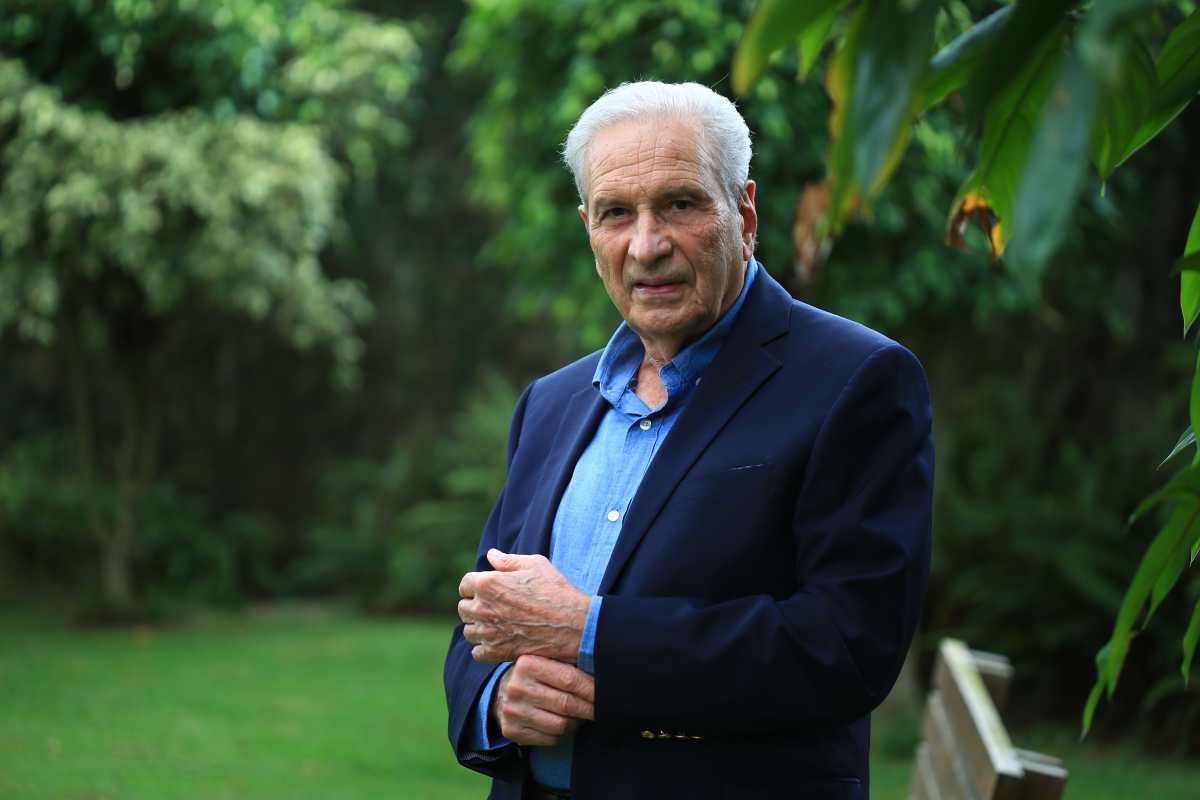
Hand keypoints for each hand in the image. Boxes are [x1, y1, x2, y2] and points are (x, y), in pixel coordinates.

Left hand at [458, 549, 589, 663]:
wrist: (572, 623)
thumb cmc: (555, 591)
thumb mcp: (535, 565)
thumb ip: (508, 560)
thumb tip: (491, 555)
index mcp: (488, 583)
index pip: (465, 584)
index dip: (476, 585)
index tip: (487, 589)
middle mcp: (483, 608)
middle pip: (463, 608)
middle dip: (475, 605)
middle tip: (494, 607)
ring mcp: (488, 632)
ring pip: (469, 631)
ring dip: (479, 627)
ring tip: (497, 624)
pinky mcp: (497, 652)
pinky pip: (477, 652)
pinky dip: (484, 648)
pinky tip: (498, 641)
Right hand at [492, 655, 594, 745]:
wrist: (500, 694)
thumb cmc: (534, 675)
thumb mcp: (544, 661)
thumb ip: (567, 664)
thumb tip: (602, 672)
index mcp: (528, 664)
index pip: (570, 679)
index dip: (592, 689)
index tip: (606, 693)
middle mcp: (517, 688)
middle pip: (567, 704)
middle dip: (590, 708)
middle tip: (602, 708)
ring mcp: (513, 712)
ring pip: (561, 725)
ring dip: (577, 722)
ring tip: (581, 715)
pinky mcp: (512, 731)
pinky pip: (550, 739)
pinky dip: (563, 734)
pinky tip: (565, 724)